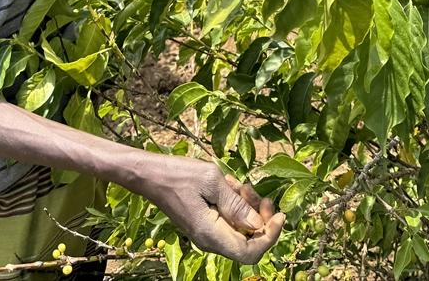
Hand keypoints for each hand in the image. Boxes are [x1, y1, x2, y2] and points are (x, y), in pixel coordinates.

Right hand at [140, 154, 284, 261]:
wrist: (150, 174)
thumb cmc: (179, 174)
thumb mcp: (212, 181)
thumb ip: (236, 204)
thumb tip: (257, 225)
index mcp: (211, 234)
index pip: (250, 252)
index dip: (270, 237)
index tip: (279, 214)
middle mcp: (210, 240)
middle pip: (249, 242)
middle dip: (262, 218)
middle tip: (262, 196)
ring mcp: (207, 232)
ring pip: (241, 229)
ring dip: (249, 208)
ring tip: (242, 185)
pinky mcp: (206, 223)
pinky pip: (230, 220)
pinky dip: (237, 205)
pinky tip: (232, 187)